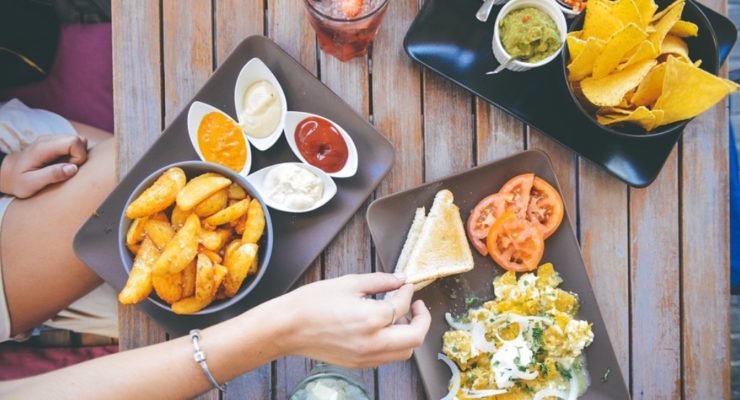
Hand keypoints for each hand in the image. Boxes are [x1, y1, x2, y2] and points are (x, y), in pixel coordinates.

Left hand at [0, 135, 87, 197]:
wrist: (7, 173)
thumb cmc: (19, 181)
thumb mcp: (31, 183)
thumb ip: (52, 175)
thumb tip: (73, 168)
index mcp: (43, 148)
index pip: (74, 141)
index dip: (79, 156)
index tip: (70, 169)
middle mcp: (48, 139)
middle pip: (79, 140)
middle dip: (80, 157)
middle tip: (66, 169)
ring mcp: (52, 139)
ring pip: (79, 141)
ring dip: (77, 156)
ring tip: (64, 167)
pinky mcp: (55, 142)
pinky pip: (73, 144)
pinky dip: (74, 155)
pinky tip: (62, 164)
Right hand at [276, 273, 430, 367]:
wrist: (287, 327)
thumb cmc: (312, 303)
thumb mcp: (349, 283)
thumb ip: (380, 281)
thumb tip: (400, 279)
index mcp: (371, 319)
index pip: (402, 306)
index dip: (408, 292)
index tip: (406, 285)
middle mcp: (373, 342)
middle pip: (415, 337)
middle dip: (422, 319)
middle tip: (417, 305)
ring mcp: (366, 357)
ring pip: (404, 352)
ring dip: (409, 334)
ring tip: (400, 317)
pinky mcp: (358, 364)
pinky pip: (387, 358)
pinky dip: (394, 344)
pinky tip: (384, 329)